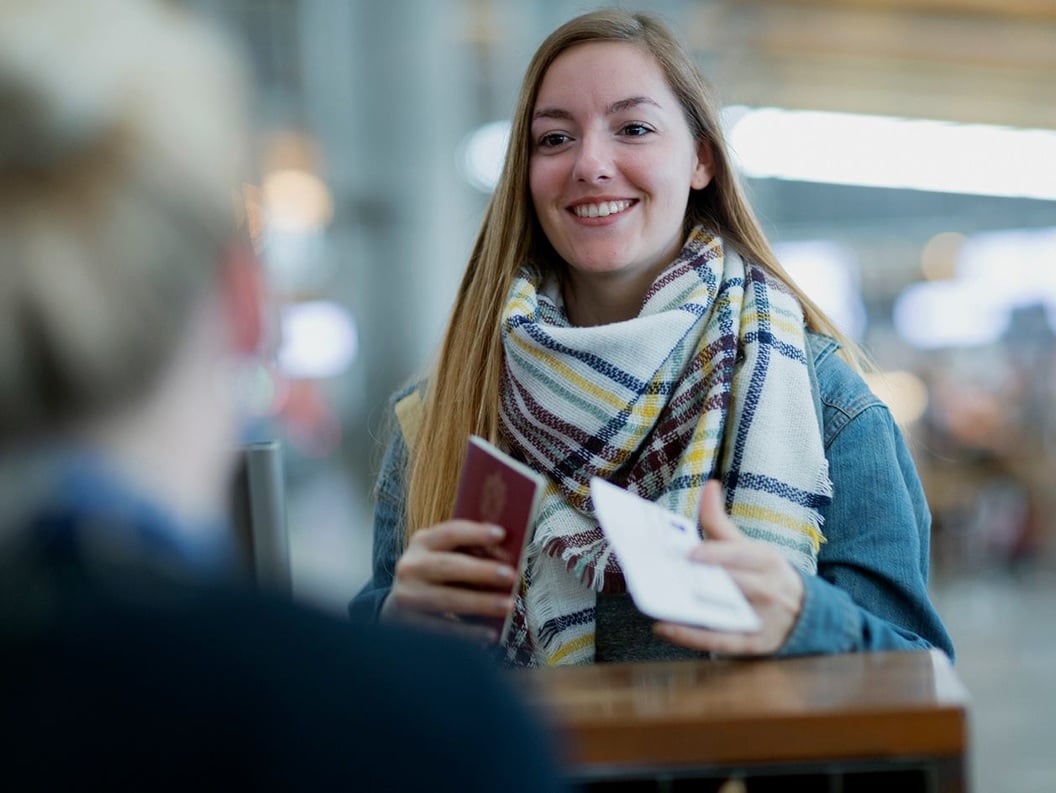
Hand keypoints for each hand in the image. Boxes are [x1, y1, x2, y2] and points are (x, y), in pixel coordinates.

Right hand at [381, 519, 517, 642]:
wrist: (400, 605)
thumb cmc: (435, 576)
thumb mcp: (444, 556)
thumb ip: (470, 553)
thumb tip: (507, 558)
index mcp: (422, 541)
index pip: (450, 532)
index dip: (475, 533)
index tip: (502, 534)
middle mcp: (411, 566)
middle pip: (448, 566)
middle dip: (481, 571)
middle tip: (510, 576)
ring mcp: (407, 596)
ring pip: (446, 599)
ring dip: (480, 602)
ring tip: (508, 606)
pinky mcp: (408, 624)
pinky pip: (442, 628)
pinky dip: (469, 632)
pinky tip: (491, 633)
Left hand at [653, 480, 803, 655]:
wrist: (805, 613)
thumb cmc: (766, 573)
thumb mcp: (750, 546)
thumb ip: (721, 522)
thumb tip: (708, 485)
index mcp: (768, 560)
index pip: (742, 555)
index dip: (717, 555)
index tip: (691, 554)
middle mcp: (770, 589)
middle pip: (734, 584)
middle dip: (701, 580)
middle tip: (664, 574)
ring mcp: (764, 619)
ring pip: (726, 614)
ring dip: (692, 609)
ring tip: (658, 601)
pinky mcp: (754, 644)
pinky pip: (721, 641)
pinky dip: (691, 636)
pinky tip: (664, 626)